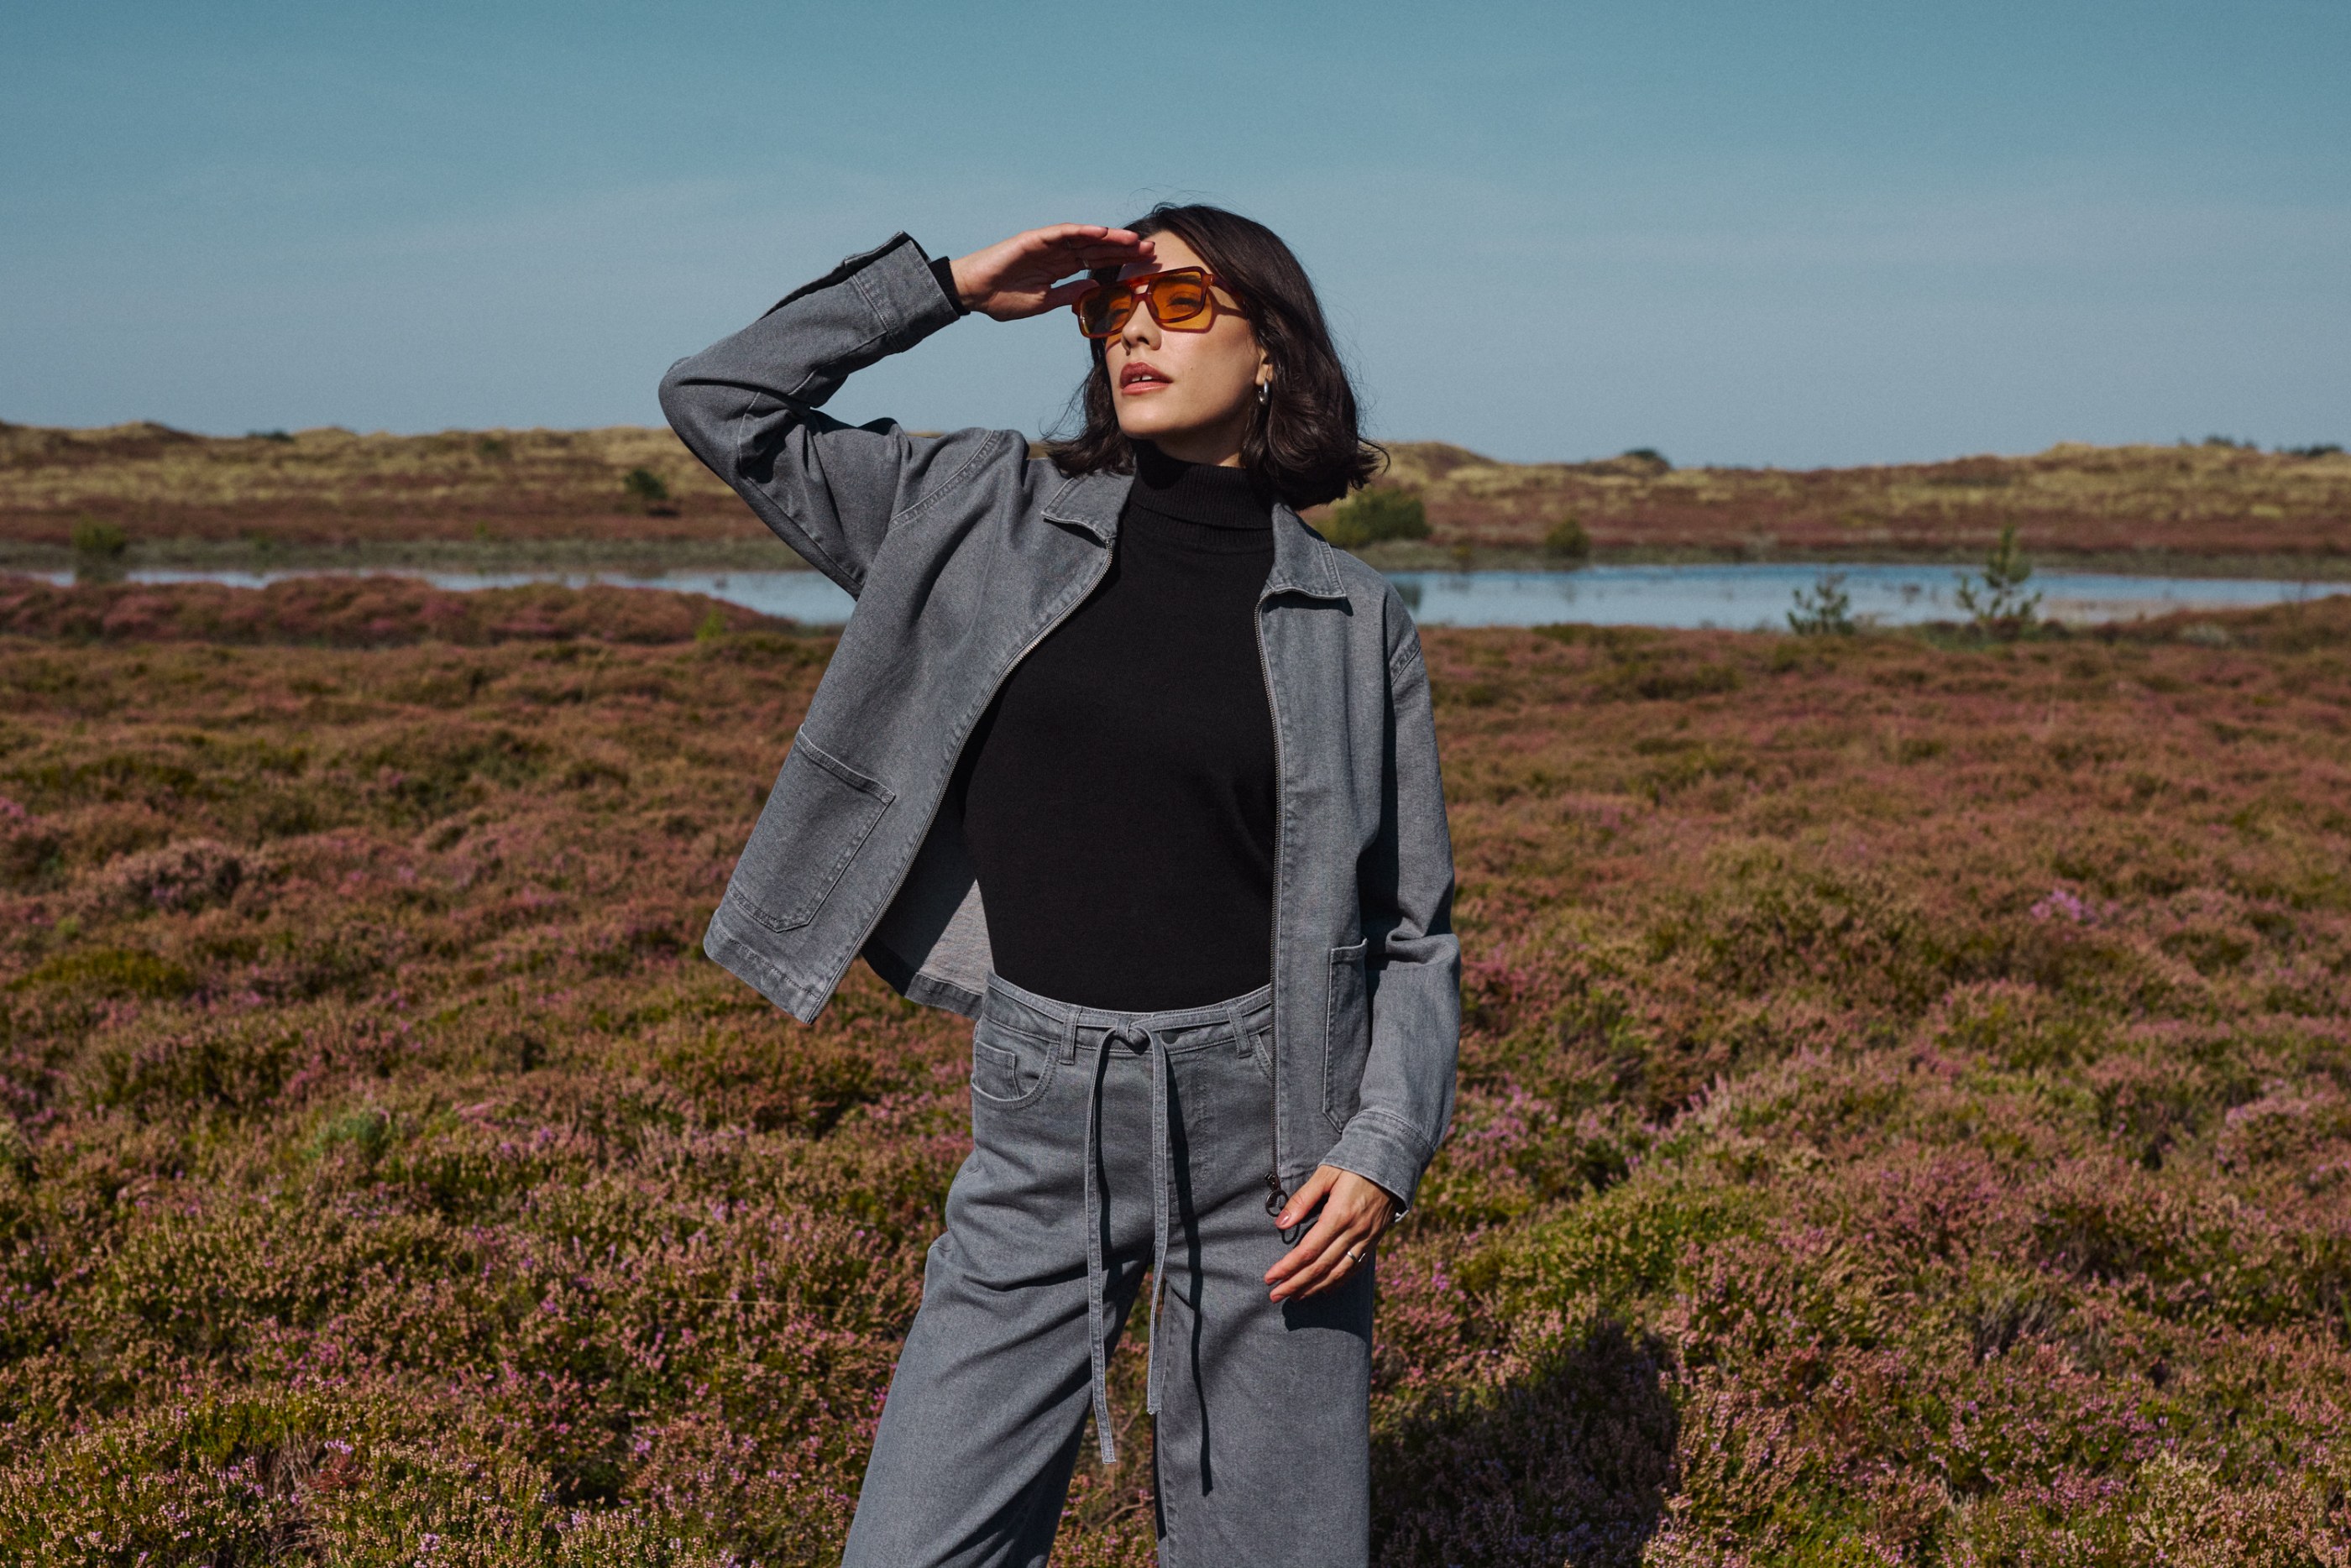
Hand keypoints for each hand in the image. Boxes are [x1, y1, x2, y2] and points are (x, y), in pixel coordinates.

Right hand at [948, 224, 1155, 322]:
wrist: (973, 293)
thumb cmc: (1002, 298)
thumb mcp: (1043, 302)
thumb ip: (1068, 296)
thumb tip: (1093, 291)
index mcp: (1061, 269)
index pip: (1097, 264)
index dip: (1121, 264)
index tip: (1145, 268)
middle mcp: (1058, 254)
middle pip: (1098, 249)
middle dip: (1124, 250)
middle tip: (1152, 251)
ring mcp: (1047, 245)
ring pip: (1085, 238)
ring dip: (1110, 238)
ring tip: (1134, 241)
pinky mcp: (1034, 239)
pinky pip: (1062, 233)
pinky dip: (1082, 231)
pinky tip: (1102, 233)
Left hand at [1264, 1165, 1397, 1301]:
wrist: (1392, 1162)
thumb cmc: (1353, 1165)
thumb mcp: (1325, 1174)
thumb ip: (1303, 1199)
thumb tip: (1281, 1224)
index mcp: (1339, 1215)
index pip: (1309, 1251)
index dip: (1287, 1267)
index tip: (1269, 1277)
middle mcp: (1355, 1232)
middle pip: (1321, 1267)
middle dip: (1296, 1284)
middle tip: (1275, 1295)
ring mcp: (1367, 1238)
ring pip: (1338, 1273)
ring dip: (1314, 1288)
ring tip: (1295, 1296)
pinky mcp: (1374, 1240)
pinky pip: (1355, 1268)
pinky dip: (1338, 1282)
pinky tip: (1324, 1289)